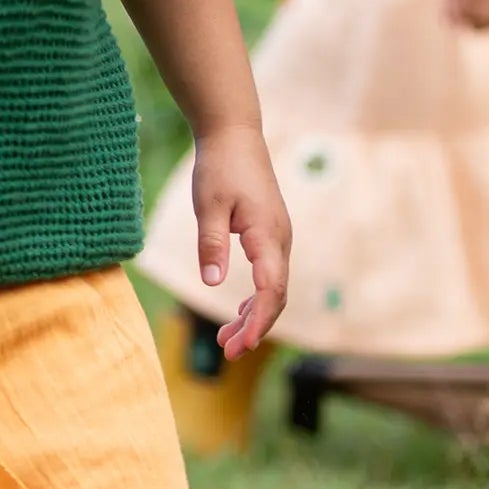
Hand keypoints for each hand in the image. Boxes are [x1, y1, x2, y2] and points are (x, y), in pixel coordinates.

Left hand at [192, 123, 290, 358]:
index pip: (270, 289)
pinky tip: (236, 314)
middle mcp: (280, 240)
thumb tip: (212, 283)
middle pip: (275, 296)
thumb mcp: (208, 204)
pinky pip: (269, 277)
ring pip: (273, 289)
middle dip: (254, 327)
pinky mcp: (270, 237)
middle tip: (227, 352)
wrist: (235, 136)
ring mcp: (278, 239)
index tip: (243, 345)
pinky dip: (254, 299)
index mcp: (267, 234)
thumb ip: (211, 243)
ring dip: (252, 317)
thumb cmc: (220, 166)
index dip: (258, 320)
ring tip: (226, 343)